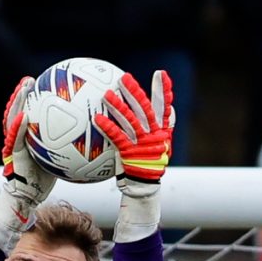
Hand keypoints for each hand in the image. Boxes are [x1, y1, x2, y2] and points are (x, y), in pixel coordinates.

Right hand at [0, 74, 54, 209]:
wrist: (28, 197)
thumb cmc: (43, 180)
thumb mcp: (56, 160)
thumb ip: (63, 145)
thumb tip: (86, 136)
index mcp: (25, 136)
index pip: (26, 112)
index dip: (30, 98)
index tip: (38, 84)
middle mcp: (17, 137)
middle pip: (16, 110)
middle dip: (20, 95)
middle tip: (28, 80)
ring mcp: (13, 144)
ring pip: (11, 119)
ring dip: (16, 103)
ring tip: (22, 89)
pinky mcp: (13, 155)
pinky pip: (15, 138)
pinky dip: (18, 127)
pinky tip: (24, 116)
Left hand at [100, 69, 174, 193]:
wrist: (144, 186)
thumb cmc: (148, 164)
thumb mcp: (158, 145)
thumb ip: (158, 127)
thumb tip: (163, 110)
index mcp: (162, 131)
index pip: (165, 107)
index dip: (164, 90)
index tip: (161, 74)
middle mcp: (154, 135)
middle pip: (145, 109)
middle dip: (135, 92)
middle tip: (125, 78)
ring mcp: (142, 144)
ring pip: (130, 121)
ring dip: (118, 107)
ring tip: (106, 94)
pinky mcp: (130, 153)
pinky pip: (118, 137)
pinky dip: (108, 127)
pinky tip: (97, 119)